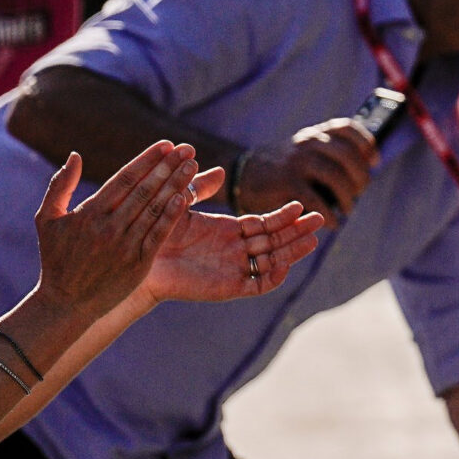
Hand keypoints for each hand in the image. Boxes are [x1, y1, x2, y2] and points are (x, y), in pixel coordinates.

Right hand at [32, 143, 200, 319]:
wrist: (65, 304)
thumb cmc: (56, 259)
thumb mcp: (47, 220)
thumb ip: (60, 186)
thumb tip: (75, 155)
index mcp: (89, 213)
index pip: (125, 179)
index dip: (147, 160)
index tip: (166, 145)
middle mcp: (109, 227)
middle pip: (144, 189)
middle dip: (167, 166)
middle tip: (187, 149)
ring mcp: (124, 245)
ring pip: (155, 208)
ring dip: (175, 184)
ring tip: (192, 166)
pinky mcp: (138, 263)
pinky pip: (158, 234)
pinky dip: (172, 215)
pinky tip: (185, 197)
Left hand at [140, 166, 324, 302]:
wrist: (138, 260)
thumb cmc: (155, 231)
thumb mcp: (180, 203)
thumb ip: (199, 188)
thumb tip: (220, 171)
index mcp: (228, 231)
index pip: (263, 224)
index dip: (282, 216)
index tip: (300, 206)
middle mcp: (235, 251)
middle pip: (274, 241)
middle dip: (297, 231)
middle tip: (321, 220)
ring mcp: (233, 270)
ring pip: (271, 261)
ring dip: (293, 251)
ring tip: (313, 240)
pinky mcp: (226, 288)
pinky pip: (256, 284)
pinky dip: (272, 277)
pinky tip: (285, 264)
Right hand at [235, 118, 377, 221]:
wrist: (243, 174)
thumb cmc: (283, 168)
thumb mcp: (304, 151)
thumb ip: (329, 154)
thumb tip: (365, 171)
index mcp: (315, 134)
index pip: (347, 128)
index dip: (366, 143)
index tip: (374, 161)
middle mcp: (308, 143)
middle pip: (347, 154)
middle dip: (360, 176)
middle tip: (360, 191)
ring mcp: (296, 161)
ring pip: (334, 175)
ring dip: (348, 196)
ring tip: (348, 209)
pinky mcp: (286, 182)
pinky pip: (315, 199)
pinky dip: (328, 214)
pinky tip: (331, 223)